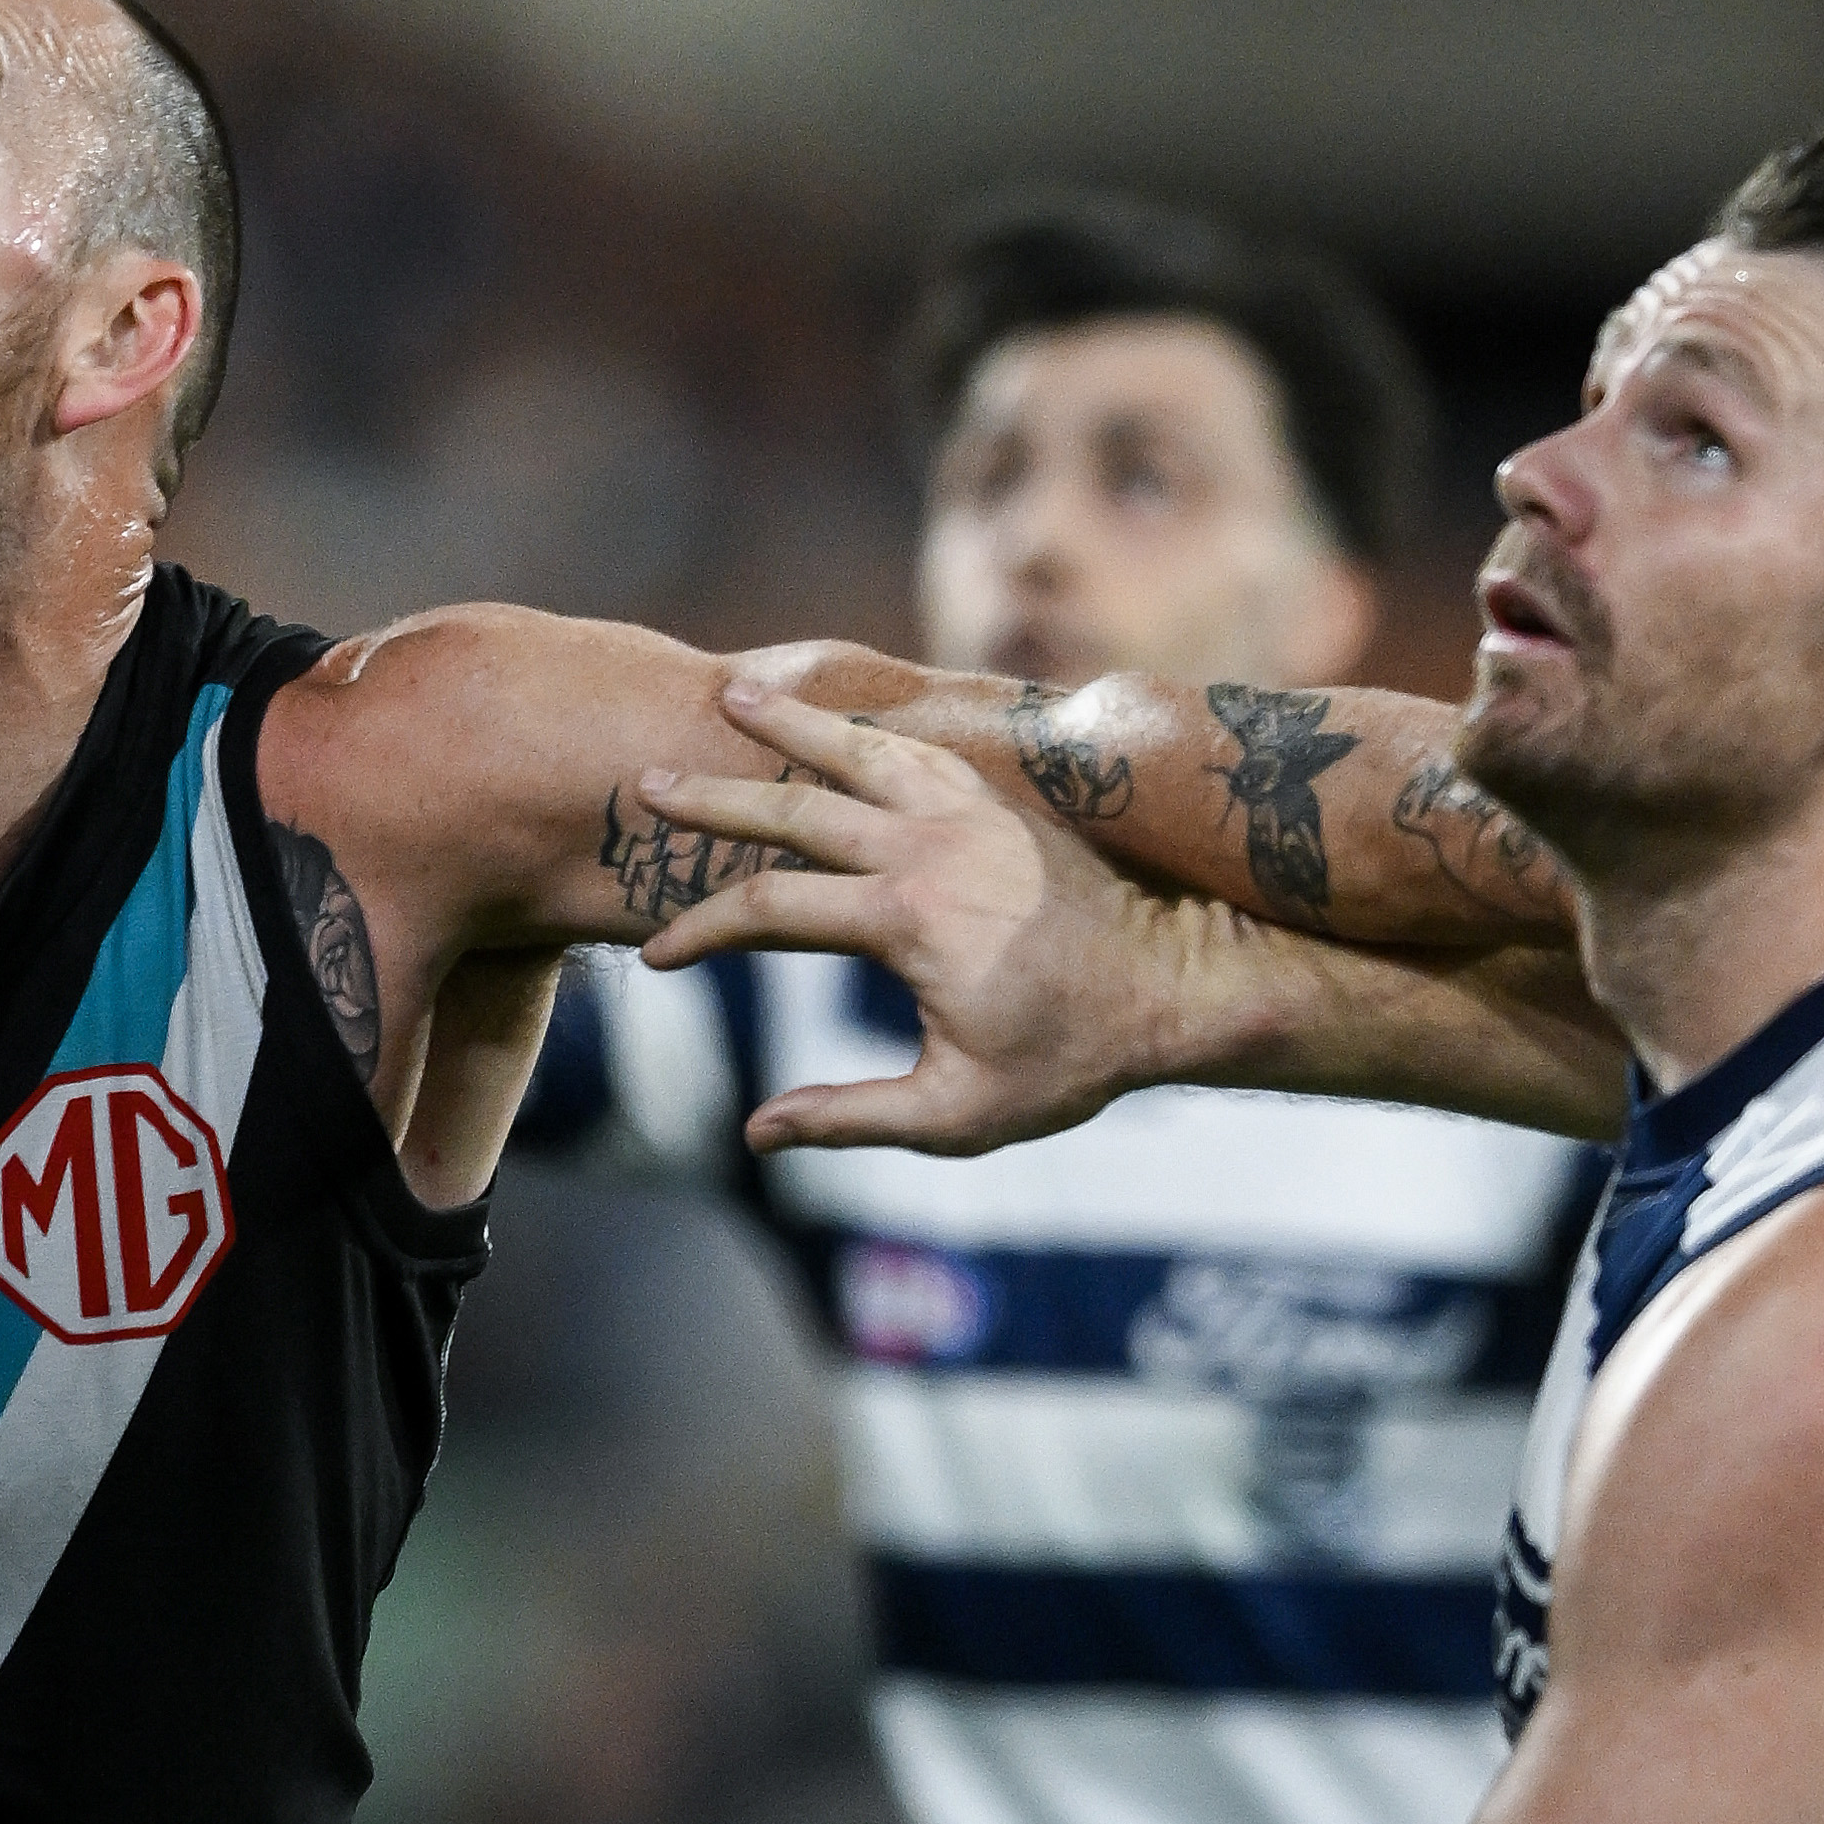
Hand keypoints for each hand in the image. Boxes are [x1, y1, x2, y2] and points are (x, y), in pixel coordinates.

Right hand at [632, 677, 1187, 1155]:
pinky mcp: (1001, 801)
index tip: (661, 958)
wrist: (1177, 987)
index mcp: (909, 921)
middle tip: (647, 785)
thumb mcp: (958, 1113)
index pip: (769, 909)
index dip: (702, 932)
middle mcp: (931, 847)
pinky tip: (837, 718)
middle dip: (713, 800)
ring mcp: (970, 812)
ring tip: (732, 694)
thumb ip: (852, 1117)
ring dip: (790, 723)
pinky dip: (865, 727)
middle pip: (795, 809)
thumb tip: (758, 1130)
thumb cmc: (1072, 1059)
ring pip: (859, 750)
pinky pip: (916, 748)